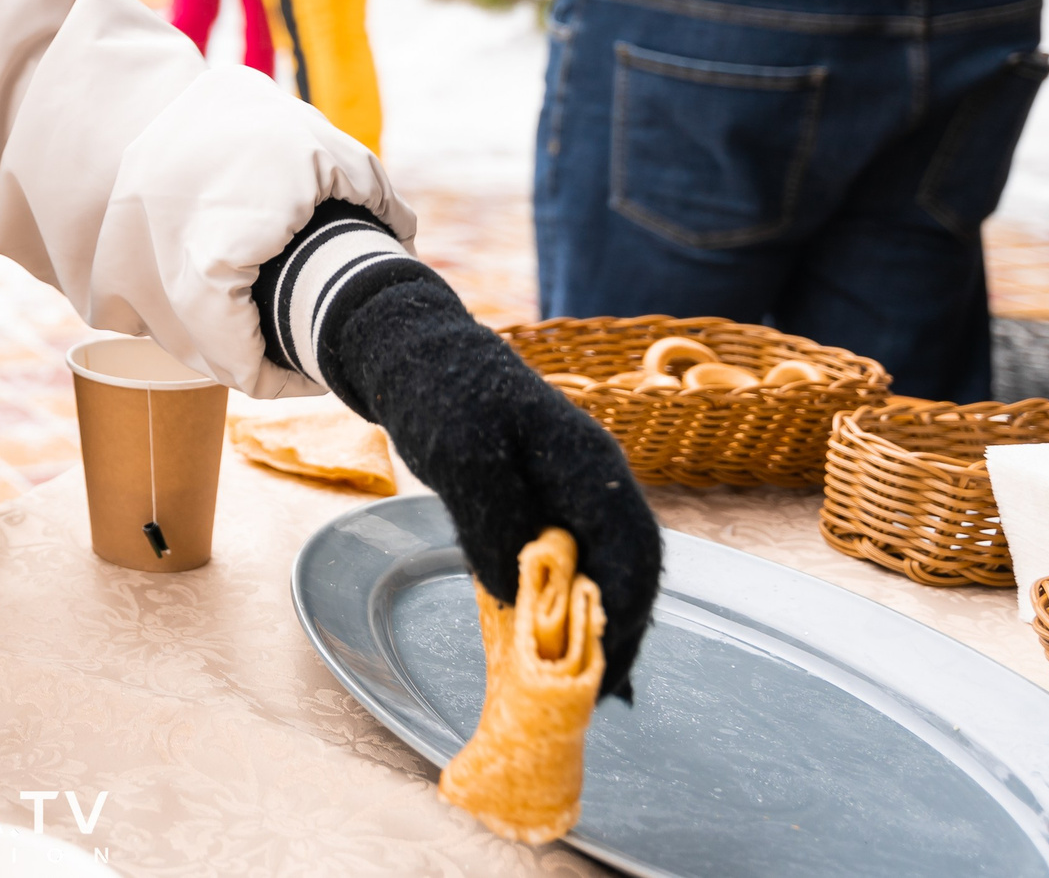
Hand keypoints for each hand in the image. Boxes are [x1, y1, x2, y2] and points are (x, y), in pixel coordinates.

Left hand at [332, 278, 661, 699]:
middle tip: (606, 695)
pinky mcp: (545, 500)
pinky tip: (560, 639)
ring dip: (604, 620)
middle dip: (626, 628)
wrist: (416, 354)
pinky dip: (575, 600)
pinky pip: (577, 557)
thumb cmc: (440, 394)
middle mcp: (594, 477)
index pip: (632, 547)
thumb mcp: (462, 455)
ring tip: (591, 682)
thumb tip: (524, 595)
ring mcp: (573, 488)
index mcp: (588, 461)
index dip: (627, 612)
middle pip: (632, 564)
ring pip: (609, 564)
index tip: (609, 670)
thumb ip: (495, 521)